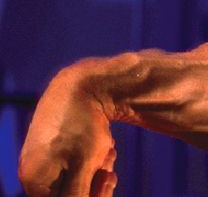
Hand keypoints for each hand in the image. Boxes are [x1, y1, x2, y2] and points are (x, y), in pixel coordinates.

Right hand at [19, 67, 116, 195]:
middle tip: (110, 168)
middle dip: (95, 182)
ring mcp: (46, 156)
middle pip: (72, 193)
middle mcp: (35, 170)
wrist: (86, 84)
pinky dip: (94, 158)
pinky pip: (78, 162)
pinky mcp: (59, 145)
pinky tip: (105, 144)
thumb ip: (78, 196)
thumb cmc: (84, 126)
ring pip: (79, 177)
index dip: (92, 196)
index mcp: (35, 180)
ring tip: (108, 149)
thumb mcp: (85, 167)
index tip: (108, 179)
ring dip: (98, 168)